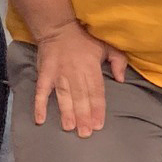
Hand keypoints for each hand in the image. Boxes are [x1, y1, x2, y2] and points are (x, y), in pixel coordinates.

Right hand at [32, 21, 125, 137]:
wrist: (58, 28)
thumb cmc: (84, 40)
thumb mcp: (105, 46)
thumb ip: (117, 61)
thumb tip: (122, 79)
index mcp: (91, 68)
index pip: (96, 91)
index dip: (97, 109)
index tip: (98, 125)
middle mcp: (75, 73)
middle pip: (80, 97)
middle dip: (83, 115)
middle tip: (85, 133)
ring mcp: (58, 74)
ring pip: (64, 96)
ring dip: (66, 112)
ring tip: (69, 127)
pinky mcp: (45, 74)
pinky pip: (41, 91)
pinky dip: (40, 105)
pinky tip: (40, 119)